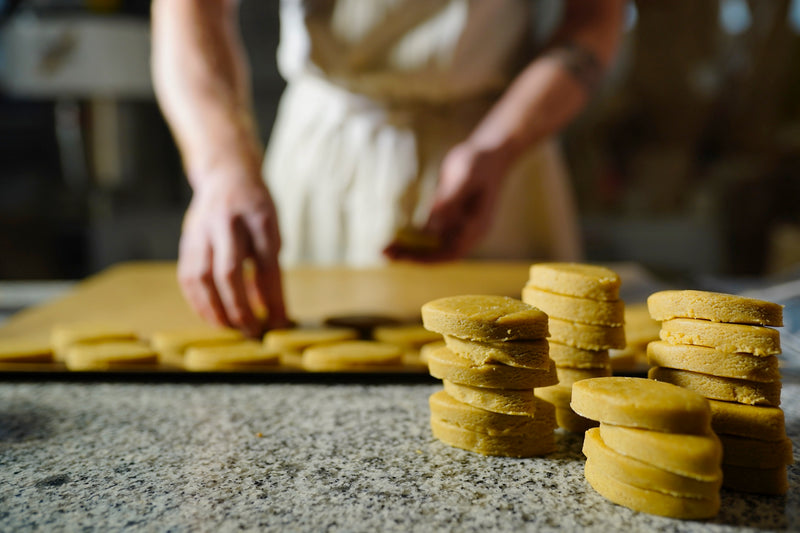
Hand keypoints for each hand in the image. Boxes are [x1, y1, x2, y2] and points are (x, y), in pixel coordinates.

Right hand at [178, 166, 289, 336]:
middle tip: (251, 331)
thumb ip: (269, 268)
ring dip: (214, 309)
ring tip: (229, 329)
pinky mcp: (187, 239)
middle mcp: (227, 222)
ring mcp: (202, 230)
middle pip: (230, 271)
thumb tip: (271, 312)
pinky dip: (197, 301)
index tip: (279, 322)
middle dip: (240, 307)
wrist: (226, 173)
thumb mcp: (272, 231)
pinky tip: (210, 316)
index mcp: (258, 217)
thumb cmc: (256, 208)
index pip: (267, 264)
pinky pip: (187, 276)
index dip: (272, 297)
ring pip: (202, 276)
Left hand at [384, 141, 510, 261]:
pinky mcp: (447, 218)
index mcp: (477, 228)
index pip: (452, 252)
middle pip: (438, 253)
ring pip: (431, 245)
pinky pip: (428, 233)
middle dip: (411, 256)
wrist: (489, 153)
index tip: (406, 257)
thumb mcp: (466, 176)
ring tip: (383, 248)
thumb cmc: (481, 162)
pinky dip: (411, 235)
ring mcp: (457, 226)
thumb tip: (433, 216)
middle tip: (384, 253)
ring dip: (408, 248)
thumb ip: (451, 197)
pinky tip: (393, 233)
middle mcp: (466, 232)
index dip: (428, 258)